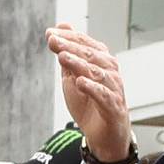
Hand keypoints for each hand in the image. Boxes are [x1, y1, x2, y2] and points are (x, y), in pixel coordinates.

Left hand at [46, 25, 131, 163]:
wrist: (103, 135)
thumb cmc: (89, 105)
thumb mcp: (72, 78)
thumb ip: (67, 55)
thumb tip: (59, 28)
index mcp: (100, 61)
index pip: (84, 44)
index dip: (68, 38)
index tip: (49, 34)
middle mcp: (110, 71)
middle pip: (90, 55)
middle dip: (70, 47)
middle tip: (53, 41)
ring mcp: (114, 88)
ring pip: (96, 72)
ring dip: (79, 64)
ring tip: (63, 57)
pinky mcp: (114, 107)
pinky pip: (103, 95)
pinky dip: (92, 88)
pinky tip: (80, 82)